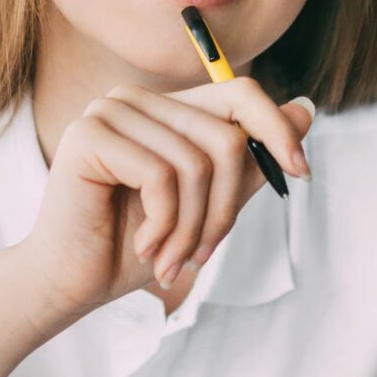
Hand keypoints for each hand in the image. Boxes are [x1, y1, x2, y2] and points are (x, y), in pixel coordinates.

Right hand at [7, 82, 314, 320]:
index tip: (300, 173)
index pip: (239, 92)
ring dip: (192, 228)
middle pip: (225, 137)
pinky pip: (161, 177)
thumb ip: (250, 161)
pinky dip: (164, 225)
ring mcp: (109, 111)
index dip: (277, 129)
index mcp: (164, 109)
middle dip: (225, 209)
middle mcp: (135, 100)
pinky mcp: (89, 136)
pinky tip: (145, 248)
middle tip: (203, 255)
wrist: (71, 283)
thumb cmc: (135, 246)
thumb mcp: (207, 205)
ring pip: (196, 163)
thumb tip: (305, 111)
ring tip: (171, 260)